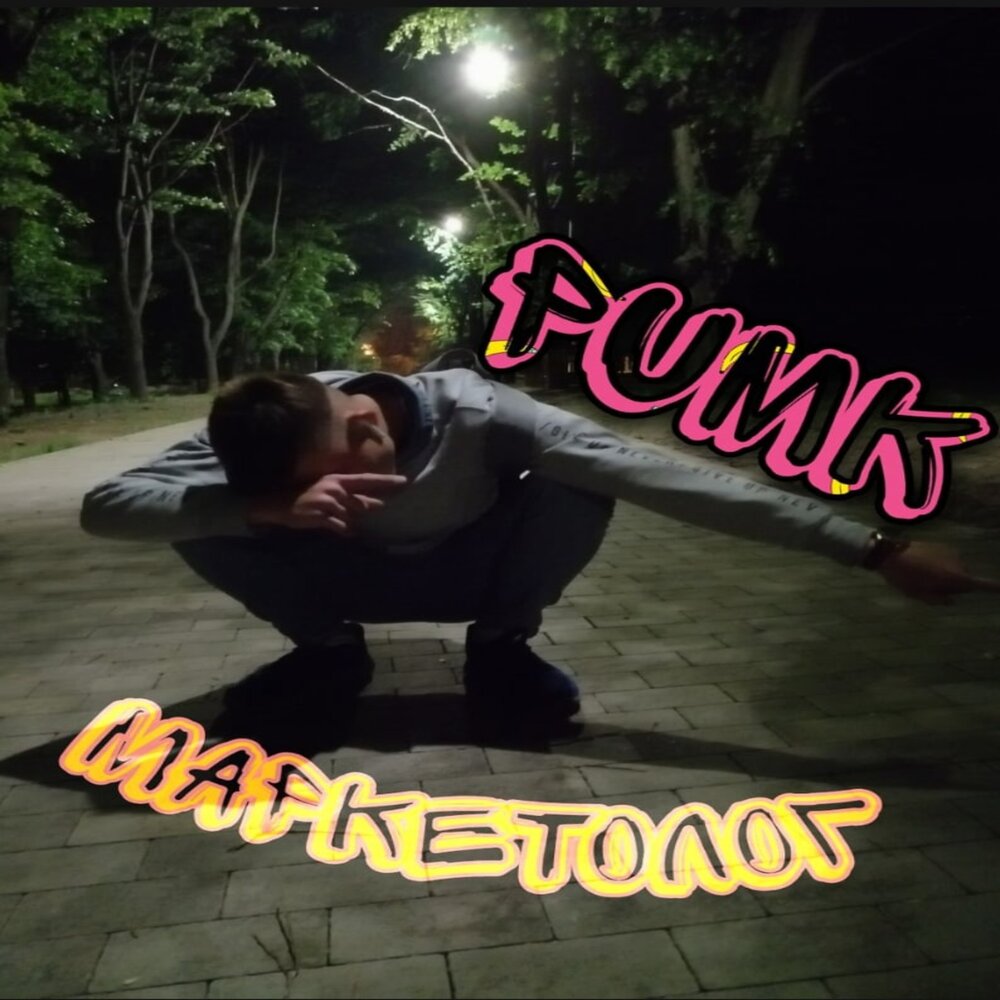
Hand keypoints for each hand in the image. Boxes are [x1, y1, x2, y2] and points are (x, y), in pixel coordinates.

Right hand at [246, 473, 407, 535]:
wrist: (280, 504)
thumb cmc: (307, 497)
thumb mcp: (329, 491)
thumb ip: (351, 498)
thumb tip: (375, 504)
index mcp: (338, 479)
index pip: (367, 479)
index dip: (386, 481)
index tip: (404, 481)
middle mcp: (335, 488)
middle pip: (361, 502)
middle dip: (368, 507)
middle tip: (378, 506)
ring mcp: (328, 502)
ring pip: (350, 517)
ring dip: (346, 521)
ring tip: (332, 517)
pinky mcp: (321, 516)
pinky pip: (340, 527)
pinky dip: (342, 530)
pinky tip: (339, 529)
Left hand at [877, 540, 999, 604]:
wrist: (889, 553)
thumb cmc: (904, 578)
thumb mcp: (919, 595)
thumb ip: (938, 600)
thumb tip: (951, 600)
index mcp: (955, 578)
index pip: (982, 585)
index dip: (995, 587)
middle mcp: (958, 563)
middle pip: (965, 580)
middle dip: (953, 585)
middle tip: (930, 586)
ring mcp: (951, 552)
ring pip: (955, 569)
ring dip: (945, 573)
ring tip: (922, 574)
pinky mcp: (942, 545)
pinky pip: (947, 559)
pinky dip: (940, 563)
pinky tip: (922, 564)